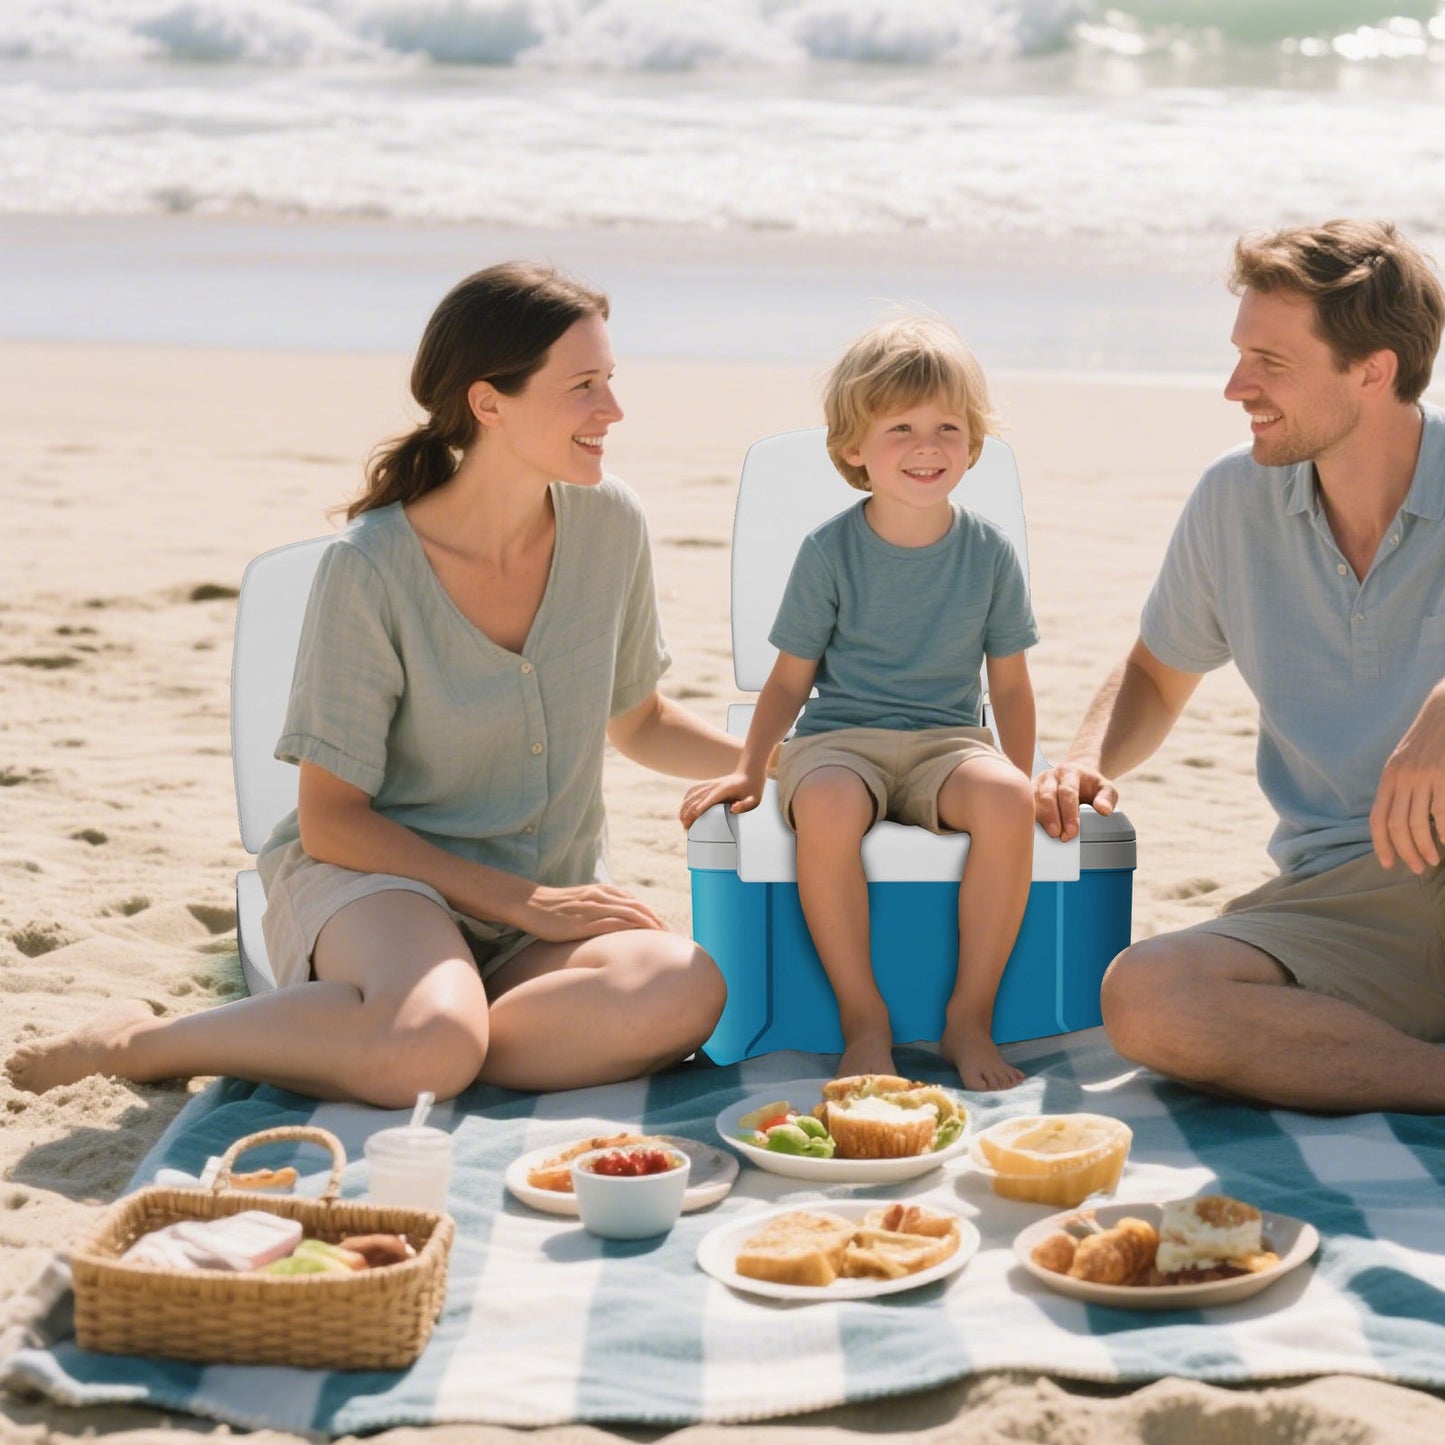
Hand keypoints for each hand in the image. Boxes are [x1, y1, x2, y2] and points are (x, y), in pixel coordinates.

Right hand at [513, 883, 668, 941]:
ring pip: (631, 913)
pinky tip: (641, 936)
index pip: (635, 902)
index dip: (651, 914)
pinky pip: (615, 923)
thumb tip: (611, 923)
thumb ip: (598, 908)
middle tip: (669, 934)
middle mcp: (602, 896)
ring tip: (661, 936)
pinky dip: (632, 928)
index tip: (663, 926)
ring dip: (649, 924)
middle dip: (656, 920)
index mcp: (602, 891)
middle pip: (638, 907)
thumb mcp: (582, 902)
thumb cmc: (555, 907)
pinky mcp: (585, 921)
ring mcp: (594, 907)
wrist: (531, 903)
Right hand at [679, 772, 763, 829]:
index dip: (700, 808)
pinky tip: (683, 807)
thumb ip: (745, 805)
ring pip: (692, 794)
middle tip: (685, 826)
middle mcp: (715, 786)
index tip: (693, 819)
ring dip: (685, 806)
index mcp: (724, 789)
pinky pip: (693, 790)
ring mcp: (711, 784)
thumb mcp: (755, 799)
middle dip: (689, 812)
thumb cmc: (753, 788)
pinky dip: (686, 799)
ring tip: (681, 820)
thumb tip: (732, 809)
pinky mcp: (709, 785)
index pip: (709, 799)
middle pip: (697, 798)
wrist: (750, 772)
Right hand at [1034, 762, 1117, 842]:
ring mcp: (1037, 783)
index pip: (1067, 791)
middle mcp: (1050, 775)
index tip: (1073, 831)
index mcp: (1069, 772)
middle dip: (1052, 817)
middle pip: (1047, 795)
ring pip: (1033, 799)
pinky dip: (1030, 817)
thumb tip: (1104, 810)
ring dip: (1040, 819)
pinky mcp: (1029, 793)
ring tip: (1049, 834)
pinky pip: (1026, 804)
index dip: (1069, 812)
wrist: (1076, 776)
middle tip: (1059, 835)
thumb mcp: (1105, 788)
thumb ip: (1107, 797)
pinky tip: (1035, 829)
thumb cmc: (1090, 786)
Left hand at [1370, 684, 1444, 873]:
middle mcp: (1403, 778)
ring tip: (1432, 860)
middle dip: (1405, 852)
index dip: (1381, 845)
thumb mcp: (1404, 762)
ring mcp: (1425, 777)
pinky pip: (1443, 813)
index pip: (1377, 819)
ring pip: (1420, 824)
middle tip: (1417, 868)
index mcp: (1389, 777)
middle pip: (1397, 826)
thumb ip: (1399, 788)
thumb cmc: (1428, 741)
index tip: (1388, 864)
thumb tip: (1397, 822)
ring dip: (1425, 848)